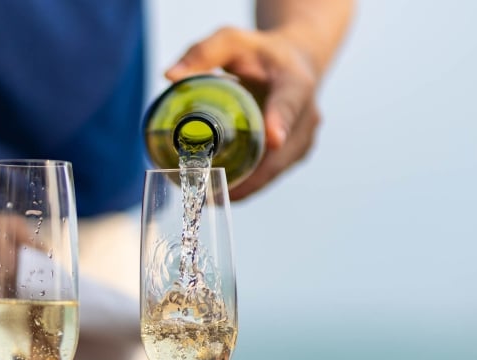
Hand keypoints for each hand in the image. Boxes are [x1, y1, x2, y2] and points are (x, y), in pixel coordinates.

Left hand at [166, 26, 320, 199]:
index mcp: (295, 83)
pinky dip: (250, 186)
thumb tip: (170, 77)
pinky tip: (224, 194)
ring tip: (211, 200)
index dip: (281, 122)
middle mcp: (306, 116)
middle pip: (280, 154)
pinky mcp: (296, 155)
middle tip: (212, 192)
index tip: (273, 139)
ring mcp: (303, 140)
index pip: (289, 104)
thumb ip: (203, 52)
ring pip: (275, 172)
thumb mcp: (233, 42)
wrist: (294, 63)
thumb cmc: (260, 54)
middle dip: (249, 177)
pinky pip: (272, 176)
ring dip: (247, 188)